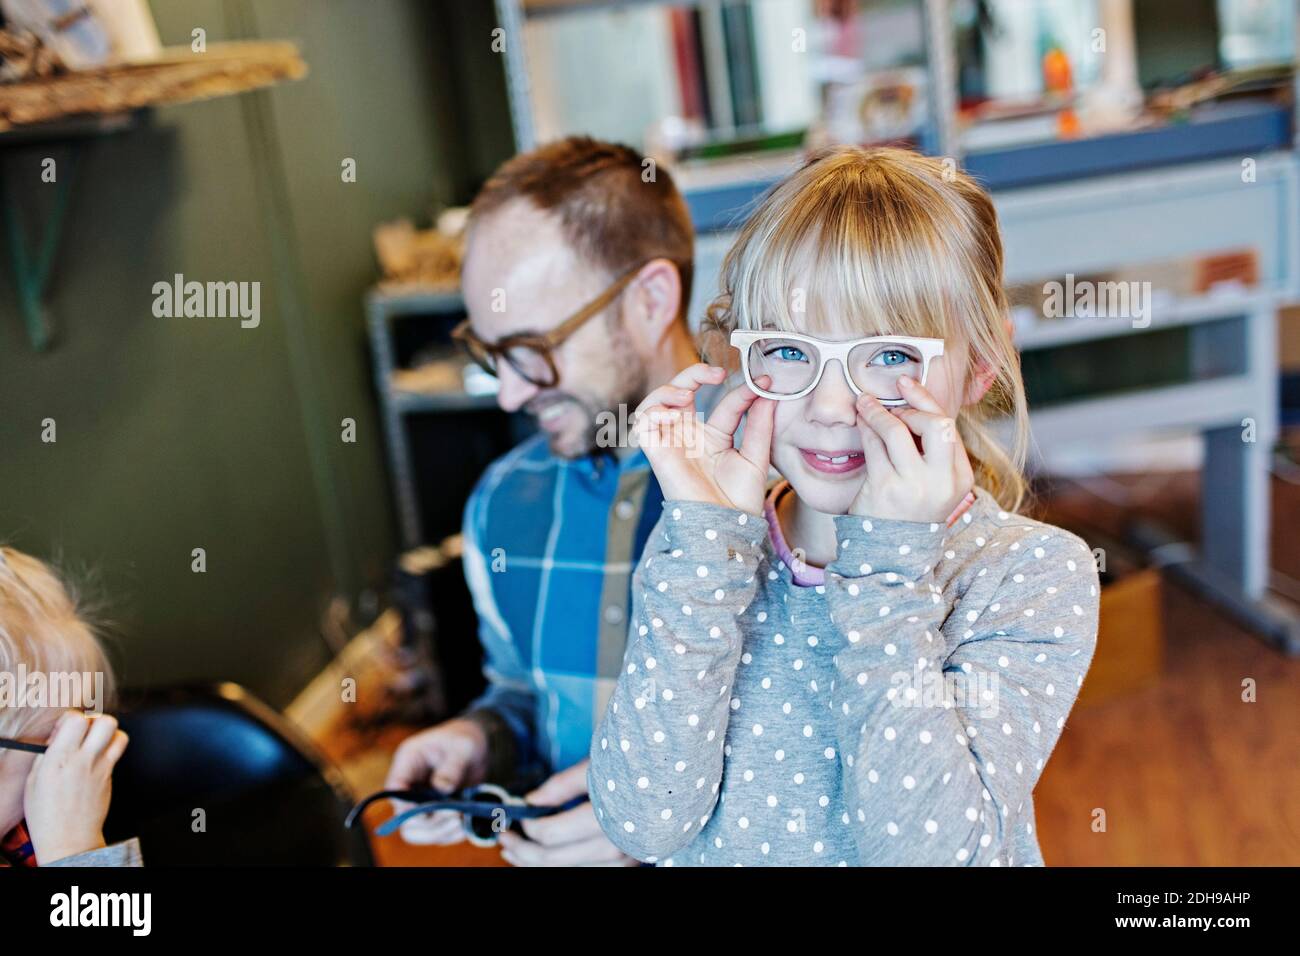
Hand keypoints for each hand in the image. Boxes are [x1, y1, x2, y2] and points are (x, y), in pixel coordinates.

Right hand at [24, 711, 128, 863]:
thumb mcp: (34, 781)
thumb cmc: (46, 814)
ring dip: (108, 732)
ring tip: (95, 740)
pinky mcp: (111, 776)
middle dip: (94, 720)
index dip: (72, 718)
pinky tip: (99, 755)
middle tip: (84, 730)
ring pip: (118, 733)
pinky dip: (112, 746)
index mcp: (59, 759)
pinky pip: (118, 751)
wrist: (69, 838)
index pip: (77, 720)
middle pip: (105, 722)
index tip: (66, 727)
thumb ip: (47, 754)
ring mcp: (101, 767)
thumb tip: (57, 736)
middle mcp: (84, 760)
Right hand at [383, 717, 489, 844]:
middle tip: (455, 817)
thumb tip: (442, 789)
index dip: (406, 805)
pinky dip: (449, 834)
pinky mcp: (436, 812)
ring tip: (462, 824)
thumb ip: (452, 767)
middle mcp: (410, 784)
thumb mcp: (463, 747)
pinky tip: (465, 827)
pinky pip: (436, 832)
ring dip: (439, 833)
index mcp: (408, 761)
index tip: (428, 812)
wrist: (479, 745)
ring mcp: (422, 801)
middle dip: (428, 824)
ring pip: (418, 831)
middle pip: (404, 818)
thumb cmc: (466, 739)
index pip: (395, 789)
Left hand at [497, 760, 636, 866]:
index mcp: (611, 818)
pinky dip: (558, 867)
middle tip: (504, 837)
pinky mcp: (629, 861)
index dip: (528, 826)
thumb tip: (529, 800)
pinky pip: (585, 871)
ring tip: (514, 852)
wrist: (681, 774)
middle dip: (523, 850)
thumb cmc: (641, 761)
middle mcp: (619, 845)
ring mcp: (626, 858)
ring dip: (536, 864)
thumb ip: (561, 785)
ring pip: (567, 872)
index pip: (552, 834)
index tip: (517, 814)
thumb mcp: (598, 764)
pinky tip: (541, 859)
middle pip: (554, 861)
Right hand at [633, 363, 775, 515]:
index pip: (725, 404)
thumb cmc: (738, 500)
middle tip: (718, 372)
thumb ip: (760, 424)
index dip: (742, 390)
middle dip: (695, 374)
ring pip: (656, 402)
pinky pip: (644, 420)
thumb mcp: (756, 456)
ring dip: (669, 388)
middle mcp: (690, 437)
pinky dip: (656, 408)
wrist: (724, 526)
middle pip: (681, 392)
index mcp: (714, 438)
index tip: (764, 383)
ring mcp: (672, 442)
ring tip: (688, 393)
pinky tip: (675, 412)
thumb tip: (769, 392)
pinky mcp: (657, 451)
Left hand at [851, 375, 973, 522]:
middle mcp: (942, 482)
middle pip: (937, 424)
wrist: (891, 555)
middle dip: (912, 406)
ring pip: (898, 430)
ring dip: (878, 412)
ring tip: (864, 404)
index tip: (906, 384)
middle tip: (892, 405)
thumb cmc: (909, 509)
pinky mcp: (885, 489)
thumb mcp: (933, 483)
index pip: (949, 426)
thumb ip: (931, 449)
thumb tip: (910, 401)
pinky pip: (874, 445)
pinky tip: (860, 422)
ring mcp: (914, 486)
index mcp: (960, 478)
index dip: (925, 400)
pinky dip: (865, 428)